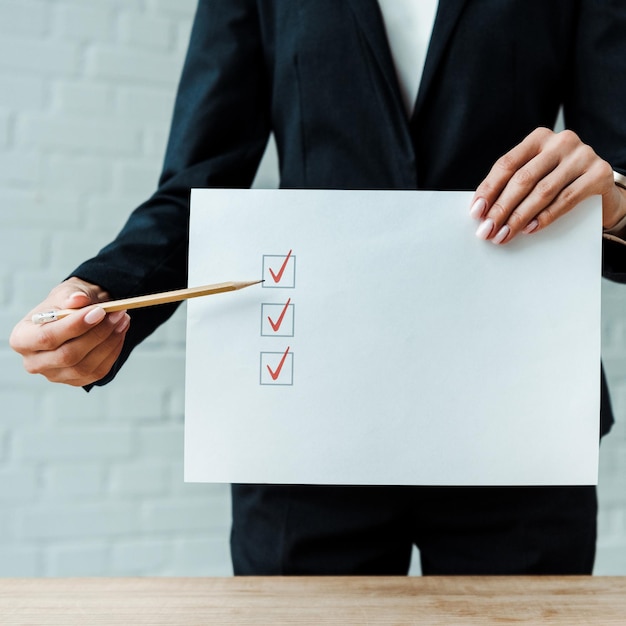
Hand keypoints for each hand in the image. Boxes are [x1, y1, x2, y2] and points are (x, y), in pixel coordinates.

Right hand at [9, 277, 130, 386]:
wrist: (77, 315)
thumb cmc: (66, 304)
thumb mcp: (65, 293)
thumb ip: (71, 295)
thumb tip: (79, 300)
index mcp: (22, 339)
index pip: (46, 338)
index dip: (74, 326)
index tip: (100, 311)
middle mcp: (34, 362)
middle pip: (67, 355)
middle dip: (97, 334)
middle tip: (118, 314)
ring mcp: (55, 375)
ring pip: (85, 366)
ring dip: (110, 342)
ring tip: (122, 320)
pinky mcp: (76, 381)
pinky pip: (98, 371)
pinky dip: (114, 351)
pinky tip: (120, 333)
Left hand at [469, 127, 625, 243]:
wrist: (601, 188)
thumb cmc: (558, 183)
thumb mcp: (535, 176)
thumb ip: (513, 185)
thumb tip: (482, 212)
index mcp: (538, 138)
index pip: (507, 164)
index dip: (489, 189)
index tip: (476, 213)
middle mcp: (561, 142)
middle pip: (523, 178)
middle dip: (501, 208)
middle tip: (487, 230)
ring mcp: (582, 155)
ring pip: (543, 191)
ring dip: (519, 217)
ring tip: (504, 234)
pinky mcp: (599, 173)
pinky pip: (566, 199)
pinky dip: (545, 217)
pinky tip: (529, 229)